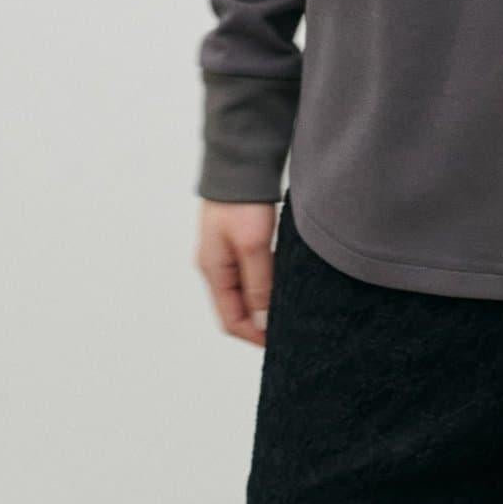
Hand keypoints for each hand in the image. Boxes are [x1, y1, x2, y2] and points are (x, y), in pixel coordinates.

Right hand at [196, 199, 277, 345]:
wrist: (241, 161)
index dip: (254, 335)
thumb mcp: (252, 245)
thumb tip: (261, 321)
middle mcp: (217, 265)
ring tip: (289, 309)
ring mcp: (228, 253)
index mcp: (213, 271)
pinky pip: (253, 273)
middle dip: (259, 323)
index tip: (278, 342)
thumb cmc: (240, 202)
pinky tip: (285, 282)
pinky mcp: (241, 240)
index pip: (231, 320)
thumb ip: (258, 284)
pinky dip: (267, 284)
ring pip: (246, 291)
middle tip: (287, 330)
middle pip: (237, 308)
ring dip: (264, 303)